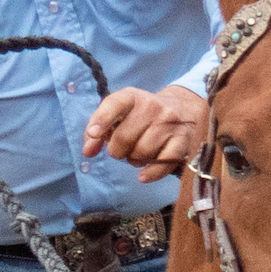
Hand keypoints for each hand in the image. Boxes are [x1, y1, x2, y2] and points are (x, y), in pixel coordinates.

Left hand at [82, 84, 206, 179]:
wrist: (181, 109)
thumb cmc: (140, 116)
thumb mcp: (118, 115)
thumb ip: (97, 131)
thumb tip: (88, 151)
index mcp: (132, 96)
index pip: (115, 104)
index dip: (102, 120)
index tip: (94, 134)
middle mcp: (153, 106)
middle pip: (124, 138)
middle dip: (117, 150)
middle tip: (122, 149)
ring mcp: (170, 123)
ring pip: (141, 153)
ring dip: (135, 160)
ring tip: (139, 152)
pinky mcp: (182, 140)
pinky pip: (162, 163)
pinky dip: (151, 173)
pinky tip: (144, 175)